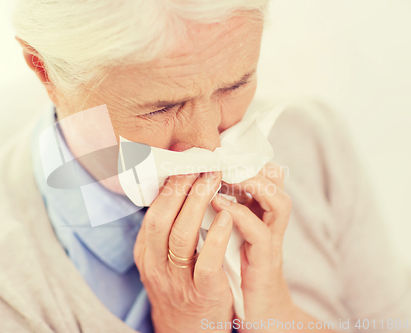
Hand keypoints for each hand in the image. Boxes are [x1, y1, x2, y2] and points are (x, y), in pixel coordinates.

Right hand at [134, 172, 233, 332]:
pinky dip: (217, 236)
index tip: (186, 160)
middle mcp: (155, 265)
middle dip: (181, 186)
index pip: (152, 211)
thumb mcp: (163, 259)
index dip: (169, 184)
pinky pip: (206, 262)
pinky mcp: (202, 294)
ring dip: (199, 202)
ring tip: (215, 179)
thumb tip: (178, 188)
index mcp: (145, 252)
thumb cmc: (181, 286)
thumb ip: (167, 229)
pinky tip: (230, 215)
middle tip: (202, 162)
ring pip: (181, 236)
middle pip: (162, 218)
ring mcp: (177, 281)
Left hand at [212, 163, 294, 330]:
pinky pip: (260, 234)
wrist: (258, 314)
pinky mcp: (265, 264)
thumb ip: (220, 211)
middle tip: (220, 154)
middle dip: (251, 163)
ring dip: (252, 183)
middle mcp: (270, 224)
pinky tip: (218, 205)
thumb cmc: (238, 272)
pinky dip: (240, 216)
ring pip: (278, 202)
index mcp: (260, 214)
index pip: (264, 176)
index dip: (247, 157)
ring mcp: (271, 243)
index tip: (217, 146)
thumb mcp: (228, 235)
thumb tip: (197, 188)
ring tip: (221, 174)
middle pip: (277, 182)